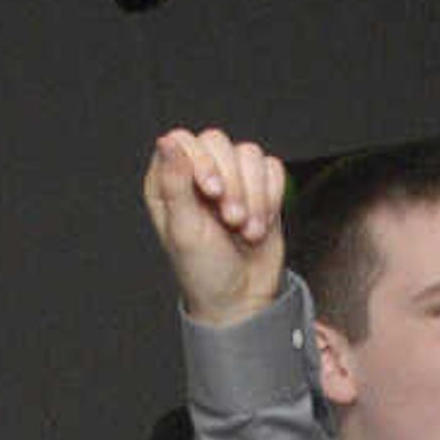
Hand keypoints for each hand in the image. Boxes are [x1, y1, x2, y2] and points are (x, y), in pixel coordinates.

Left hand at [145, 127, 288, 326]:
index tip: (211, 193)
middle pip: (219, 142)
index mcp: (169, 182)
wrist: (242, 298)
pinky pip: (272, 169)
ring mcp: (231, 178)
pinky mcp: (260, 187)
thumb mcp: (184, 230)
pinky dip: (271, 197)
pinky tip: (260, 224)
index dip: (201, 160)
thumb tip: (167, 141)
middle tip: (231, 220)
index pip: (183, 141)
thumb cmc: (204, 271)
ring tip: (246, 230)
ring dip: (254, 195)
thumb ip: (175, 183)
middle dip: (232, 183)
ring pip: (249, 154)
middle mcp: (198, 173)